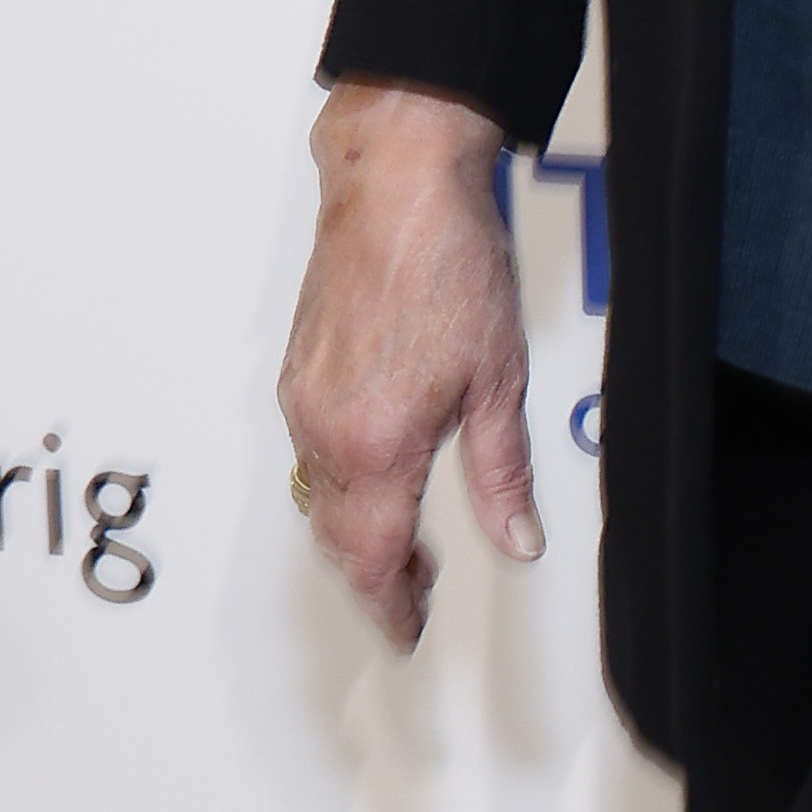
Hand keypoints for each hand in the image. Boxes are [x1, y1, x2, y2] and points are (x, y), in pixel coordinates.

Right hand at [278, 82, 540, 652]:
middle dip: (376, 576)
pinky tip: (381, 466)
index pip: (375, 560)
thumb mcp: (499, 381)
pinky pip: (312, 449)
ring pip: (321, 495)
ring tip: (410, 532)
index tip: (408, 628)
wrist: (398, 183)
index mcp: (377, 442)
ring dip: (360, 527)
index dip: (393, 606)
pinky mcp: (296, 370)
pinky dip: (344, 479)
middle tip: (417, 590)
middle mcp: (326, 426)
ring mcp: (303, 398)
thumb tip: (516, 536)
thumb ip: (501, 473)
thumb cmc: (446, 260)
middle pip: (339, 538)